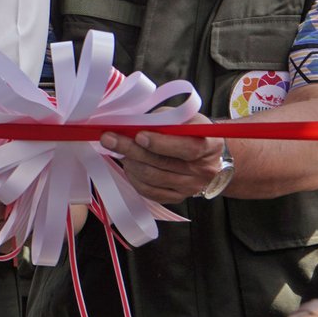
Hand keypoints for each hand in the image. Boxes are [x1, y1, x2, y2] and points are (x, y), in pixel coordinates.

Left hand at [102, 114, 221, 203]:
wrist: (209, 157)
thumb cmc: (191, 131)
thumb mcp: (185, 119)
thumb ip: (163, 120)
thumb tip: (131, 122)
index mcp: (208, 145)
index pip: (186, 148)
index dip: (161, 143)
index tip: (139, 135)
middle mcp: (202, 170)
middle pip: (162, 164)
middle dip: (131, 149)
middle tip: (108, 139)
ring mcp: (190, 187)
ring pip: (152, 179)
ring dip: (130, 162)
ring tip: (118, 150)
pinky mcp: (178, 197)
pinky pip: (150, 192)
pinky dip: (134, 178)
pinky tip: (129, 165)